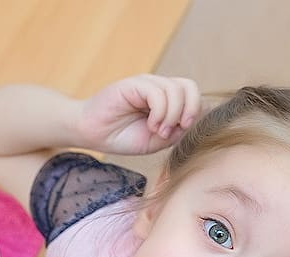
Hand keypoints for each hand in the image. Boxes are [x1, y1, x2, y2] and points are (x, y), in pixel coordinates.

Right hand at [77, 74, 200, 154]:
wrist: (93, 134)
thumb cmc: (122, 137)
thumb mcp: (157, 140)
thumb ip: (177, 130)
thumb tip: (196, 122)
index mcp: (167, 100)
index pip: (193, 95)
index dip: (195, 112)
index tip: (183, 131)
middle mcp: (159, 88)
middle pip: (189, 87)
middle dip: (190, 110)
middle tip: (177, 129)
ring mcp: (147, 84)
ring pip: (175, 90)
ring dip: (172, 115)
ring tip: (158, 131)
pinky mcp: (134, 84)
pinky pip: (158, 93)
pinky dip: (160, 112)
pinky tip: (151, 125)